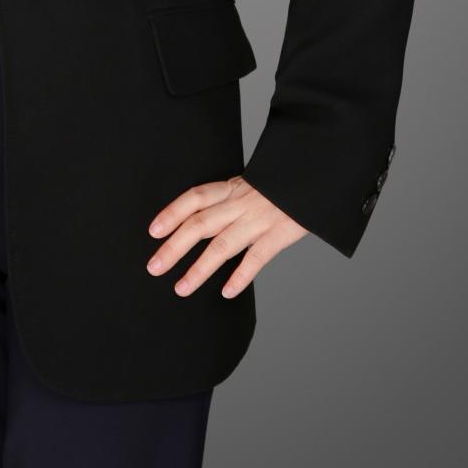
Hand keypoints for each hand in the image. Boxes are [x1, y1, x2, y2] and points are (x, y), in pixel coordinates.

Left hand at [146, 176, 308, 298]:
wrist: (315, 174)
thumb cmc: (280, 184)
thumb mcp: (249, 185)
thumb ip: (228, 202)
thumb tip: (201, 223)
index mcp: (231, 188)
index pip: (194, 198)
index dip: (172, 212)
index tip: (153, 231)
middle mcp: (240, 202)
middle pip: (200, 225)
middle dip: (173, 248)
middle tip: (153, 267)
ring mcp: (259, 219)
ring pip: (222, 246)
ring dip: (199, 270)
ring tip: (181, 289)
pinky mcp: (280, 234)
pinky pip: (256, 258)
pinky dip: (241, 276)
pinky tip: (226, 292)